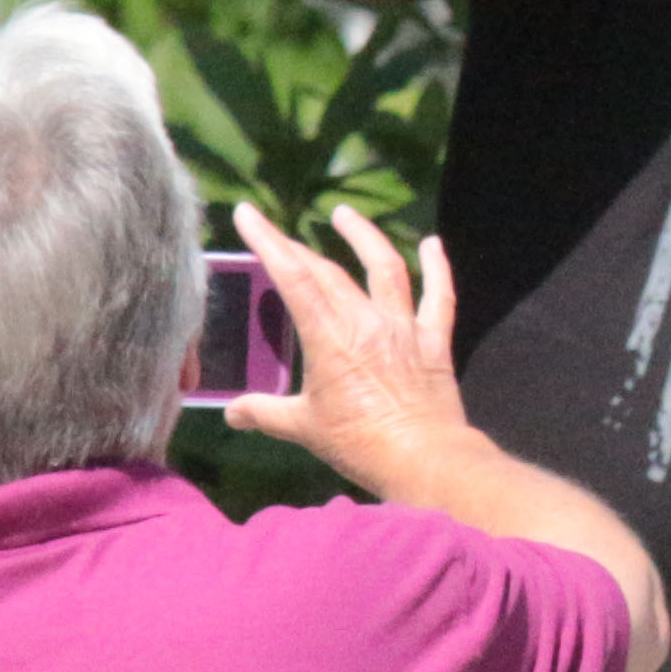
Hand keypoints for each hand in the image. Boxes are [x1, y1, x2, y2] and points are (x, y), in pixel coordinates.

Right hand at [224, 204, 473, 497]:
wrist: (423, 458)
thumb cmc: (358, 443)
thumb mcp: (303, 428)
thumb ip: (264, 413)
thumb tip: (231, 413)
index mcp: (330, 336)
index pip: (293, 277)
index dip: (269, 241)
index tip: (248, 214)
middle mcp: (367, 320)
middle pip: (330, 271)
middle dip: (299, 247)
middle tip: (278, 234)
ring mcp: (404, 326)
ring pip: (385, 268)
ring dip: (364, 237)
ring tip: (345, 214)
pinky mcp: (434, 340)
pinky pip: (439, 296)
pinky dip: (437, 267)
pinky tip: (432, 243)